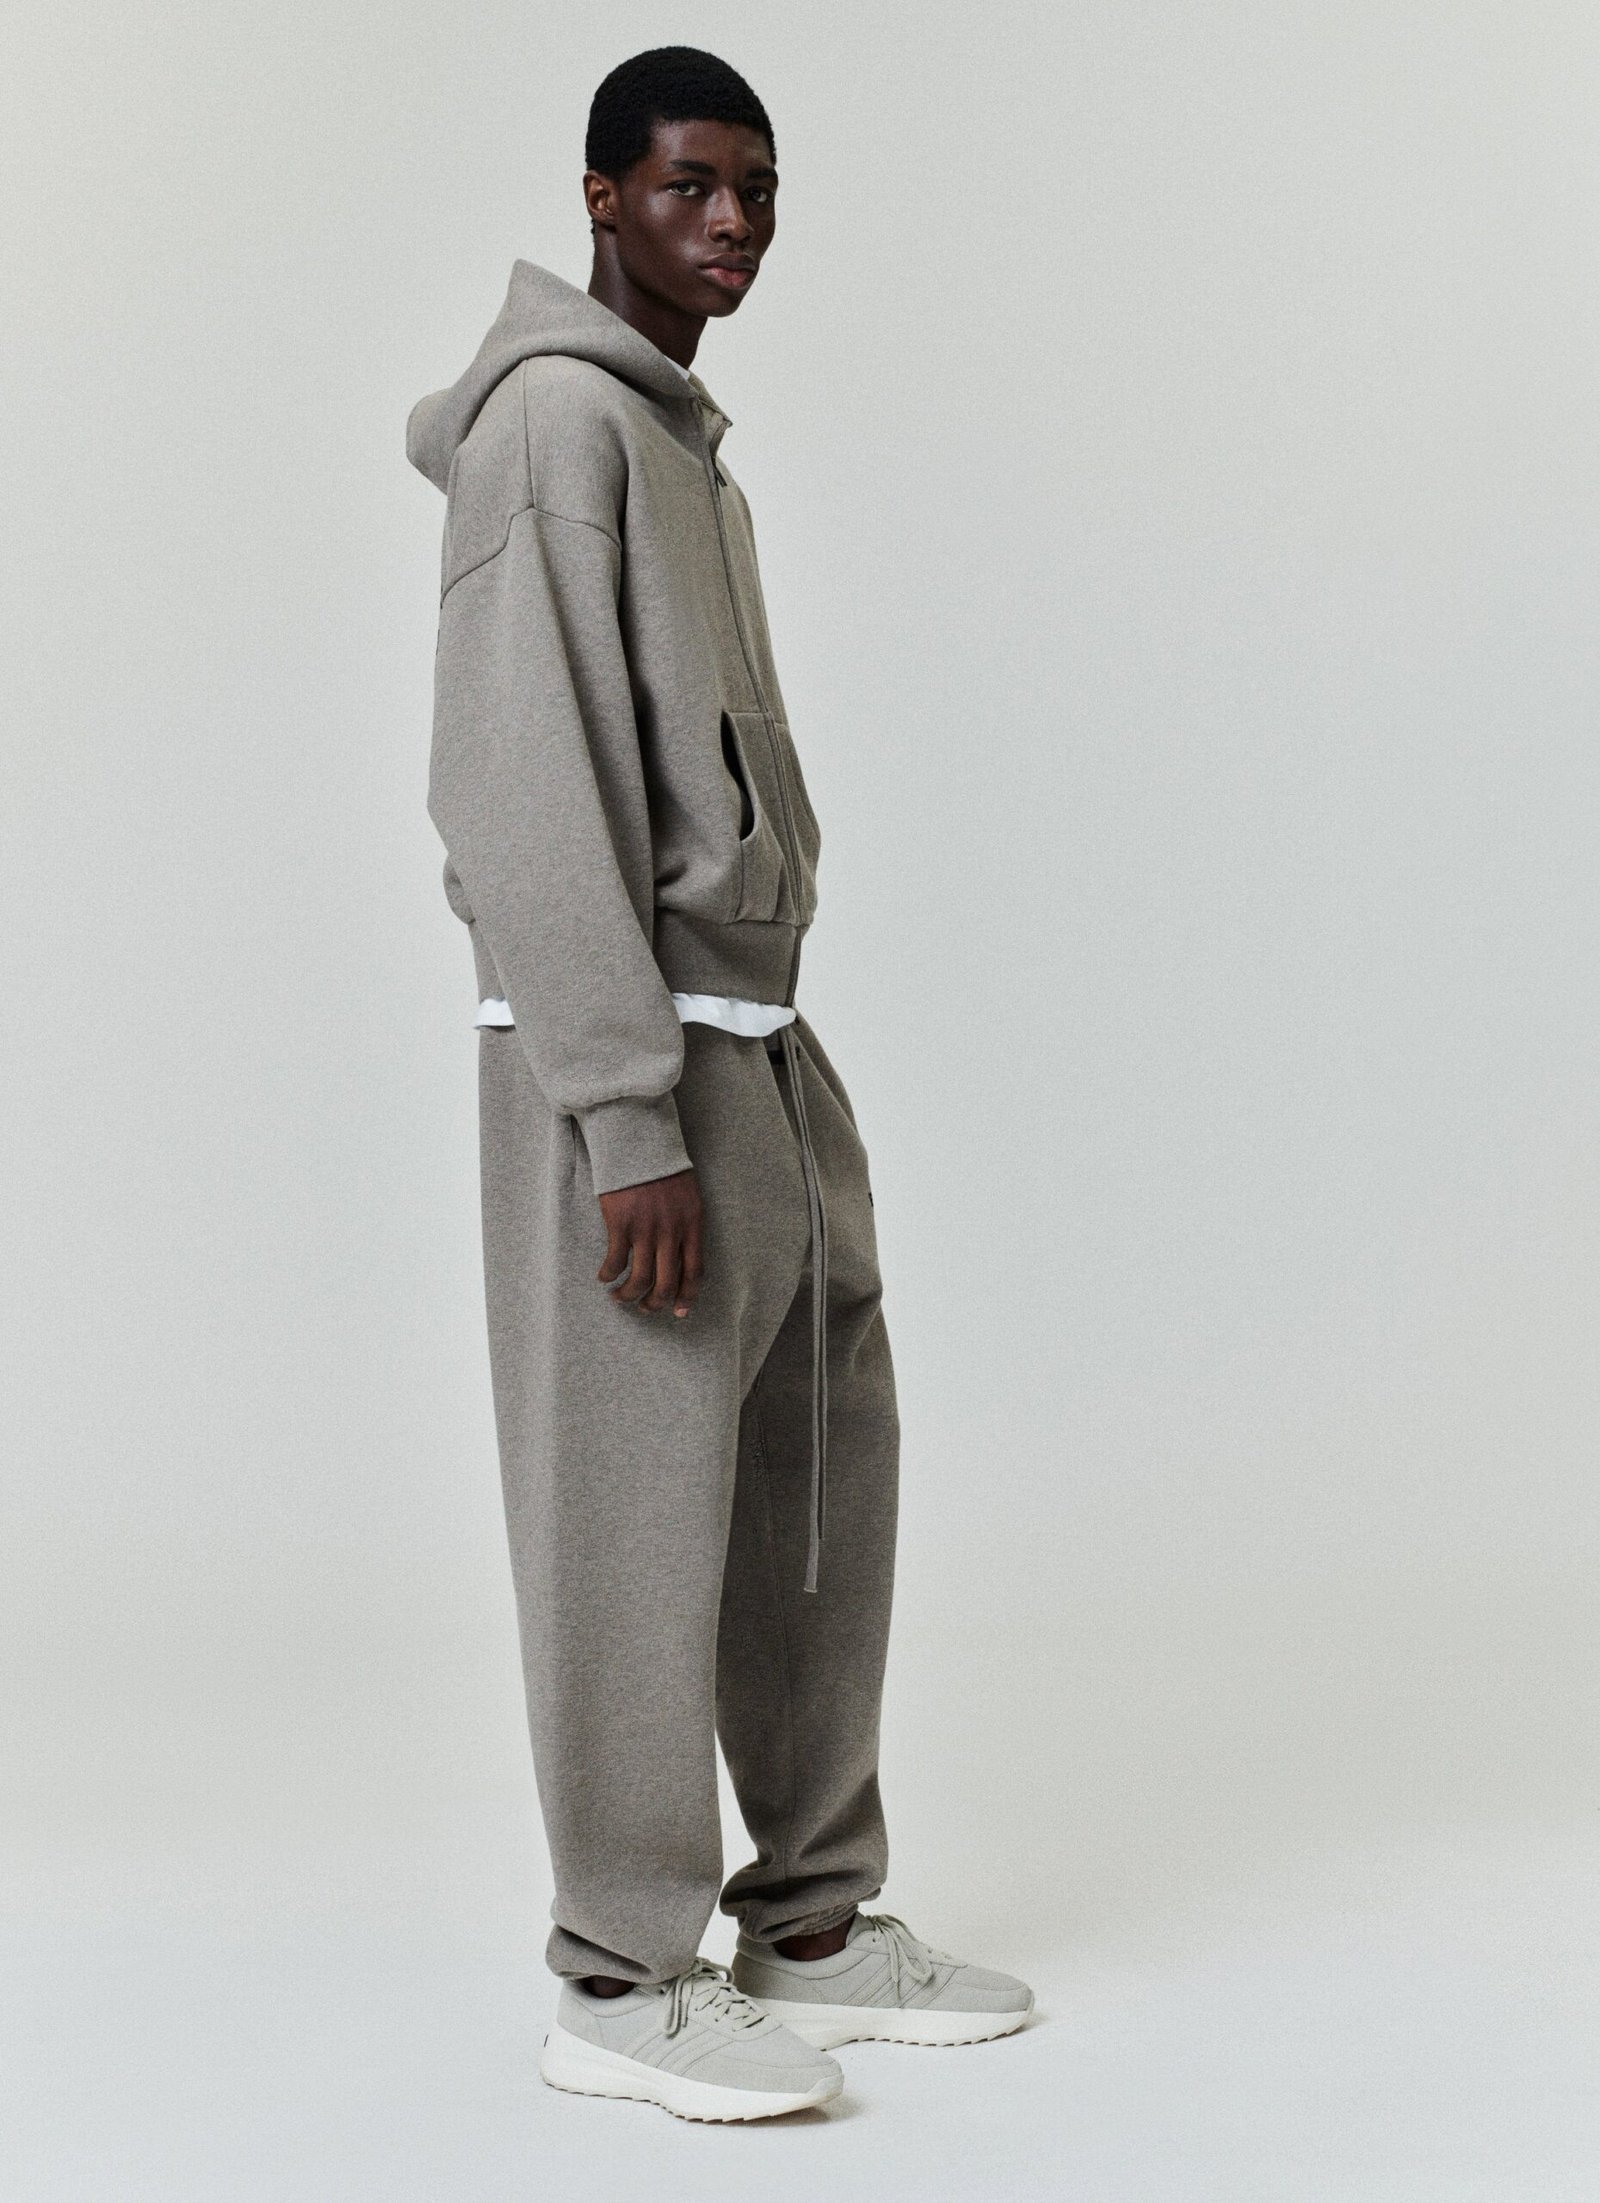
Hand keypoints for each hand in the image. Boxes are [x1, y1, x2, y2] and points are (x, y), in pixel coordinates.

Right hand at [597, 1168, 703, 1317]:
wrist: (640, 1142)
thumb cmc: (664, 1168)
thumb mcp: (689, 1197)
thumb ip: (687, 1226)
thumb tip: (680, 1258)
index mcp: (693, 1225)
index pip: (695, 1272)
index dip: (687, 1297)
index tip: (680, 1312)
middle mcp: (672, 1232)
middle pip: (666, 1284)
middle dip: (655, 1304)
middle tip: (645, 1308)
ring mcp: (646, 1230)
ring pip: (639, 1280)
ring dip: (628, 1296)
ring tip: (619, 1297)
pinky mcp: (621, 1224)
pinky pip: (615, 1262)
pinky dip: (608, 1275)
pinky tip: (604, 1276)